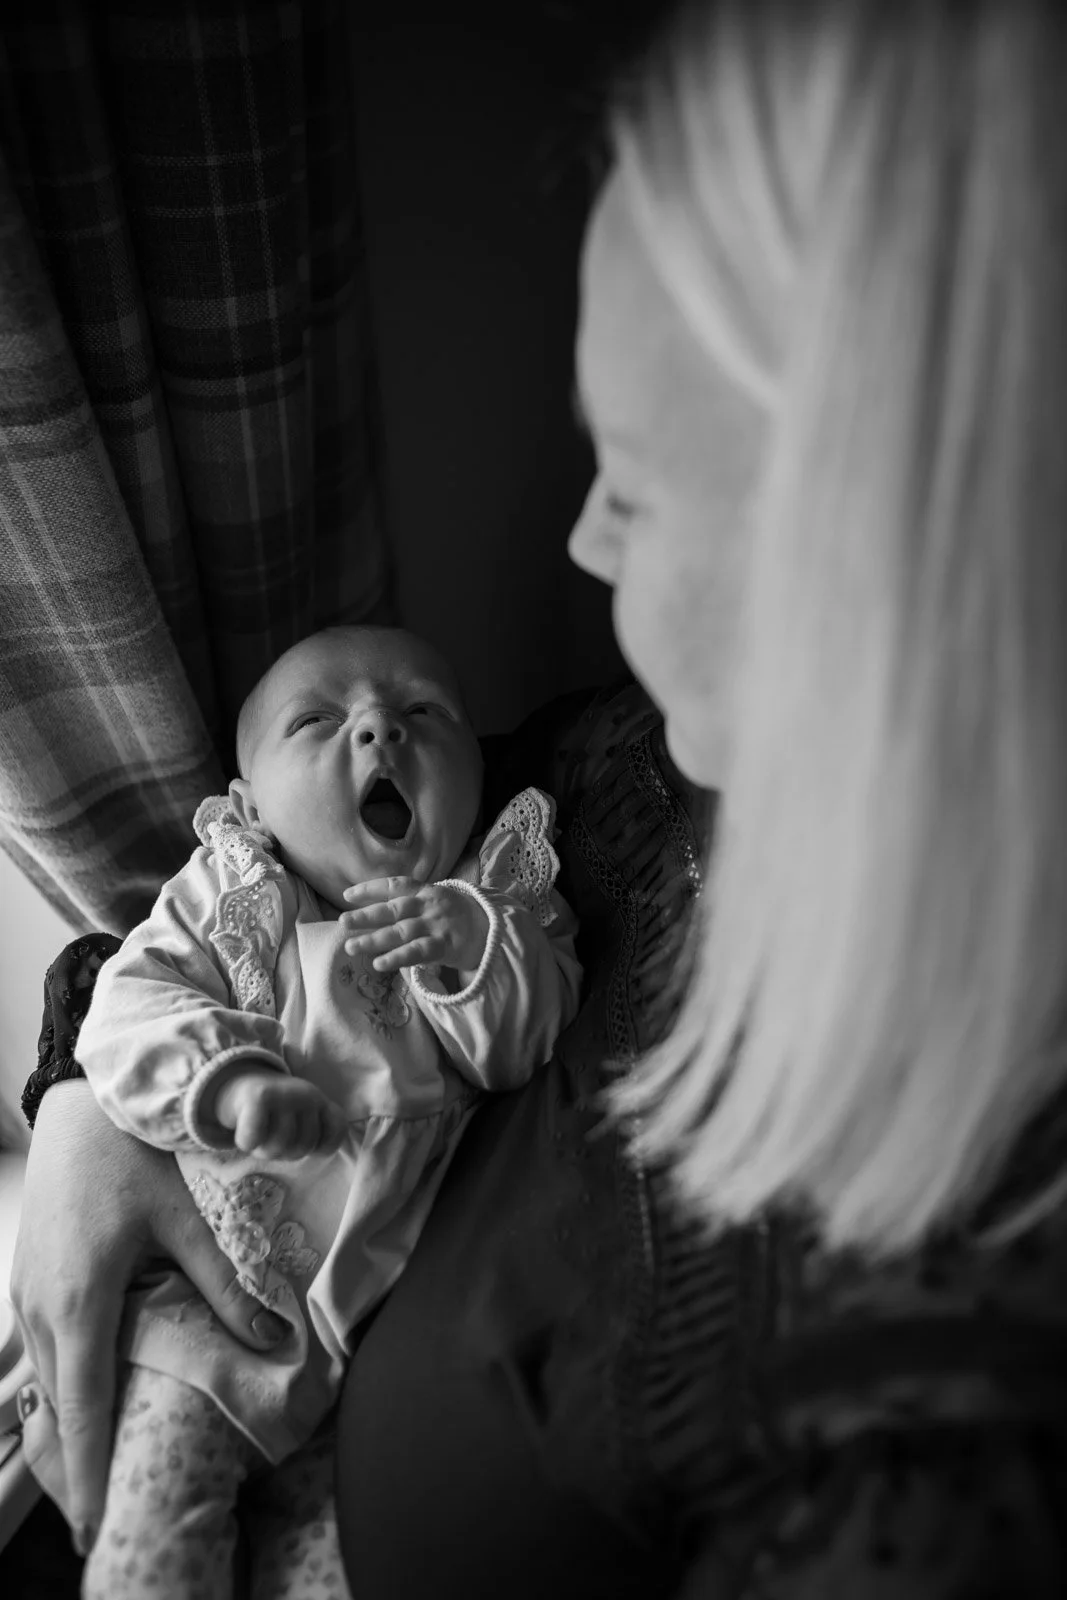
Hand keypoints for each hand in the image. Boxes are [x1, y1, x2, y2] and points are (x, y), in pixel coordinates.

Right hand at [10, 1081, 287, 1554]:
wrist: (79, 1107)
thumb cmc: (132, 1157)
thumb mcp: (185, 1220)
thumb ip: (226, 1284)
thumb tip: (275, 1337)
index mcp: (81, 1301)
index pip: (84, 1407)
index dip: (89, 1468)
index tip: (94, 1519)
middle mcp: (42, 1307)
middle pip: (58, 1407)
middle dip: (75, 1462)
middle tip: (102, 1509)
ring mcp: (25, 1293)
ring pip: (44, 1381)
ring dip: (66, 1426)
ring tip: (91, 1470)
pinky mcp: (25, 1278)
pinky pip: (38, 1351)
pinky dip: (58, 1386)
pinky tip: (82, 1398)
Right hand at [214, 1067, 346, 1160]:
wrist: (240, 1083)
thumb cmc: (274, 1112)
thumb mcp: (302, 1118)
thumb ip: (315, 1133)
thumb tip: (316, 1152)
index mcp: (321, 1102)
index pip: (338, 1131)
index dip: (322, 1147)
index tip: (306, 1144)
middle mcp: (308, 1094)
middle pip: (304, 1146)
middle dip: (286, 1153)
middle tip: (273, 1139)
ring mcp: (285, 1094)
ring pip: (280, 1145)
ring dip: (265, 1151)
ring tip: (261, 1138)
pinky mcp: (258, 1097)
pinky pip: (255, 1137)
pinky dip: (247, 1143)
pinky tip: (246, 1135)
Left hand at [341, 877, 487, 973]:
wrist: (494, 930)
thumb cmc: (459, 917)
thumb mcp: (437, 901)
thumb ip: (412, 903)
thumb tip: (376, 910)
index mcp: (427, 891)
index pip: (395, 885)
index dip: (370, 888)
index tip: (347, 895)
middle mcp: (430, 905)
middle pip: (393, 909)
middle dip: (366, 915)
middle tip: (342, 922)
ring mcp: (437, 925)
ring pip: (400, 932)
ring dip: (373, 939)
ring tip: (350, 947)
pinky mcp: (445, 946)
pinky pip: (417, 952)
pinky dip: (397, 957)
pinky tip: (379, 963)